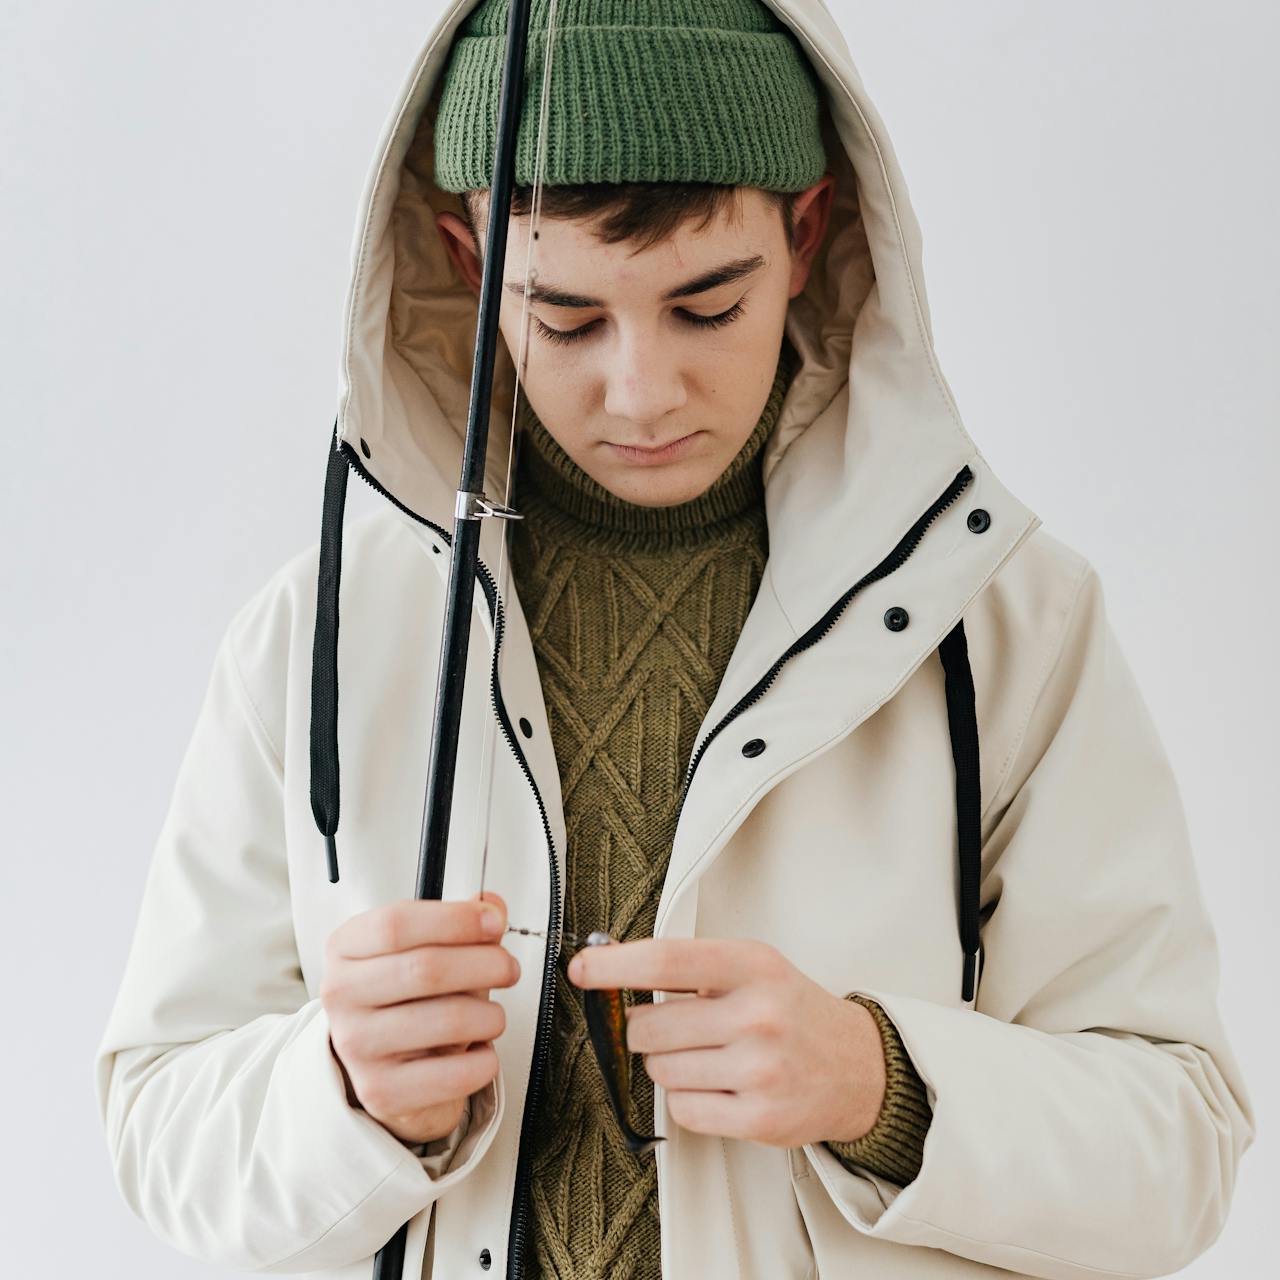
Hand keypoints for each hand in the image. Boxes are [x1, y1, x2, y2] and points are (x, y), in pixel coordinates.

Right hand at [320, 892, 518, 1146]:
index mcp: (346, 948)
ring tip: (494, 1017)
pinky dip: (484, 1061)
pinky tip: (482, 1052)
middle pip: (426, 968)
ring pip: (447, 1019)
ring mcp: (356, 1046)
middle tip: (510, 969)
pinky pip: (454, 1074)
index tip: (495, 922)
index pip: (396, 923)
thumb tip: (493, 905)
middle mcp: (342, 995)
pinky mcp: (380, 1091)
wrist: (386, 1064)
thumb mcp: (427, 948)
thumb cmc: (409, 996)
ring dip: (490, 1015)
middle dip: (485, 964)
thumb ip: (461, 924)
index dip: (455, 919)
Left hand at [567, 937, 884, 1147]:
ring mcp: (759, 1070)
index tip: (582, 970)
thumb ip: (688, 965)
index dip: (614, 966)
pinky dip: (687, 1099)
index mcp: (752, 966)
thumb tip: (610, 966)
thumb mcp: (752, 967)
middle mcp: (757, 1015)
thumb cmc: (793, 1011)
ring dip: (667, 1065)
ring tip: (706, 1056)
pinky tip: (717, 1085)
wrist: (858, 1067)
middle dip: (644, 1028)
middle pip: (649, 1025)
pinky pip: (681, 1110)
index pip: (666, 961)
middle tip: (674, 1026)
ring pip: (659, 1070)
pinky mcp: (759, 1119)